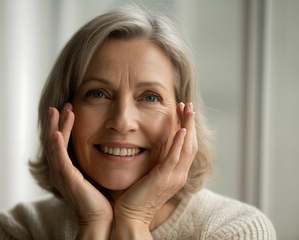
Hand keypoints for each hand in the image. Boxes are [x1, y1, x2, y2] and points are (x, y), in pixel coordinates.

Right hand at [45, 104, 112, 238]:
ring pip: (54, 145)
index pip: (60, 143)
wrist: (100, 219)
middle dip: (57, 121)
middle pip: (53, 141)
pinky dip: (57, 145)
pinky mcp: (67, 179)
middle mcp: (59, 170)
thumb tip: (100, 148)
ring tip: (59, 110)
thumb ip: (91, 162)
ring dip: (56, 126)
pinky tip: (56, 132)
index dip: (62, 126)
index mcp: (65, 169)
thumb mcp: (93, 175)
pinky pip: (59, 159)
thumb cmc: (99, 199)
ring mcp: (61, 174)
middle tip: (61, 106)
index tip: (69, 110)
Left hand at [113, 102, 196, 237]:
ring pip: (187, 147)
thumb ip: (155, 162)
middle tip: (187, 105)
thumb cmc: (135, 196)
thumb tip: (152, 146)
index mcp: (176, 174)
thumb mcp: (149, 175)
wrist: (131, 216)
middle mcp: (179, 175)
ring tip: (187, 110)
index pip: (187, 146)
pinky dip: (179, 143)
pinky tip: (181, 130)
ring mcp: (173, 177)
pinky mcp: (163, 179)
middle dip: (190, 123)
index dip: (187, 128)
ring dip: (188, 127)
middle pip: (191, 144)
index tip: (183, 112)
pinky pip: (175, 158)